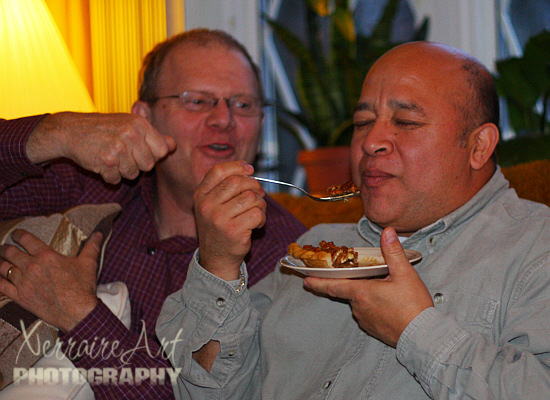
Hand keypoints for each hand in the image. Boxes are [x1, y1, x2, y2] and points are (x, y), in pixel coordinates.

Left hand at [0, 229, 102, 332]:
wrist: (76, 311)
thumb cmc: (82, 286)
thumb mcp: (88, 263)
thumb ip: (91, 246)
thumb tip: (98, 234)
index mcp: (46, 255)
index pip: (25, 239)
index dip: (18, 234)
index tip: (16, 234)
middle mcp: (31, 266)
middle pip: (9, 252)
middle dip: (6, 248)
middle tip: (6, 248)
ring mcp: (23, 282)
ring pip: (2, 267)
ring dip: (0, 262)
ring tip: (1, 261)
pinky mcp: (19, 296)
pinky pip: (0, 286)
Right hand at [27, 112, 176, 183]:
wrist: (71, 131)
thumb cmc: (104, 128)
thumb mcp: (130, 125)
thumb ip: (153, 136)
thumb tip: (173, 146)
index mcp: (140, 124)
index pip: (162, 150)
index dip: (152, 155)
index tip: (140, 151)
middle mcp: (131, 134)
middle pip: (148, 165)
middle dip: (136, 165)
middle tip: (122, 154)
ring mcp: (119, 148)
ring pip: (132, 174)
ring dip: (121, 171)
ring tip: (110, 156)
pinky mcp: (106, 161)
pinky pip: (116, 179)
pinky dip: (108, 176)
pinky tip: (100, 162)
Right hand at [193, 161, 265, 280]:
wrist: (216, 258)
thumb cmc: (219, 228)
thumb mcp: (212, 205)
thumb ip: (224, 187)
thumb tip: (248, 170)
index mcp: (200, 196)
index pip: (218, 171)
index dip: (237, 166)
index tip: (250, 169)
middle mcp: (207, 205)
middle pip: (237, 181)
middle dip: (254, 186)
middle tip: (259, 195)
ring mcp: (219, 218)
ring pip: (251, 197)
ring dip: (260, 204)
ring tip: (257, 212)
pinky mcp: (234, 230)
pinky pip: (257, 213)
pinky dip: (262, 218)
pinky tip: (257, 224)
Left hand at [303, 227, 433, 346]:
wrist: (423, 336)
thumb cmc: (413, 305)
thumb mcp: (405, 274)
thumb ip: (393, 252)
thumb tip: (387, 232)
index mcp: (362, 292)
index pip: (334, 285)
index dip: (318, 282)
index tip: (306, 280)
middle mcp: (359, 307)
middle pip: (348, 291)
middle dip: (352, 283)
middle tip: (358, 276)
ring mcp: (365, 320)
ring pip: (359, 302)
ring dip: (365, 295)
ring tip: (383, 289)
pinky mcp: (373, 329)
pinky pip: (367, 313)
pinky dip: (373, 306)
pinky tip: (387, 303)